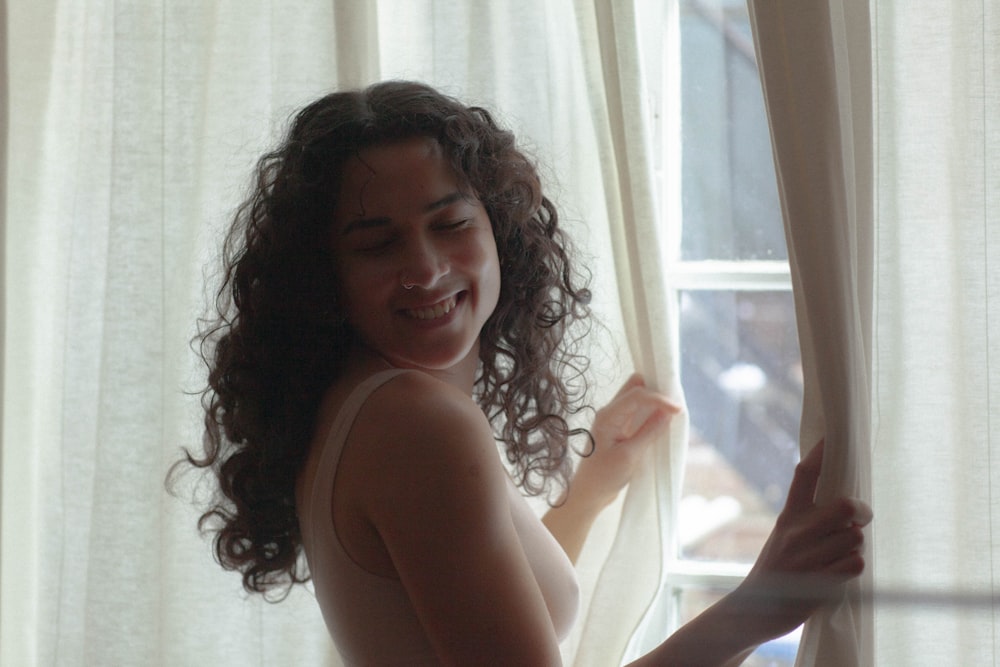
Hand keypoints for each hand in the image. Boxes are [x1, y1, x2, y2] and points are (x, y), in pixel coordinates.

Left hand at [571, 374, 680, 510]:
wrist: (588, 493)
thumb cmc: (604, 476)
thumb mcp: (629, 455)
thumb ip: (649, 432)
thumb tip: (668, 413)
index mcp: (608, 416)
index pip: (637, 395)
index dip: (660, 399)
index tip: (678, 410)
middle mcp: (610, 412)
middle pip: (635, 386)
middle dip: (656, 390)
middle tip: (675, 404)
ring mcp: (614, 419)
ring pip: (637, 397)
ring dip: (654, 401)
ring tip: (672, 411)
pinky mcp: (620, 429)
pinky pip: (637, 411)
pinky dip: (651, 412)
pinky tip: (662, 420)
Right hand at [732, 440, 872, 639]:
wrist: (753, 609)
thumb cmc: (777, 570)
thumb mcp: (784, 536)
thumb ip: (808, 518)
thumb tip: (849, 506)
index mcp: (788, 516)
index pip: (805, 475)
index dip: (820, 454)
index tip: (831, 436)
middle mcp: (795, 532)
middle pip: (846, 506)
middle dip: (860, 512)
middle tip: (859, 520)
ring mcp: (806, 557)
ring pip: (855, 538)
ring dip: (855, 546)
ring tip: (839, 555)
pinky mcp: (818, 582)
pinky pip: (855, 563)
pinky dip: (854, 566)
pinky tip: (839, 572)